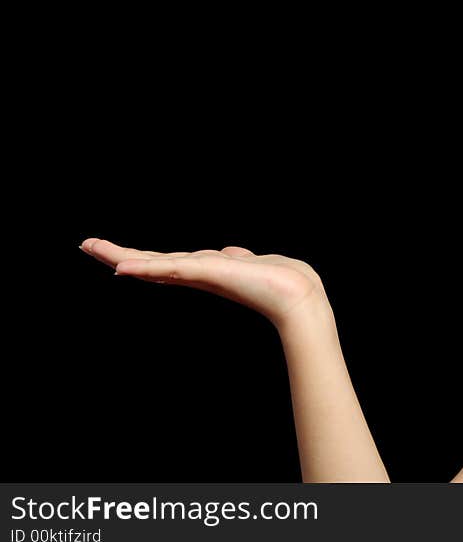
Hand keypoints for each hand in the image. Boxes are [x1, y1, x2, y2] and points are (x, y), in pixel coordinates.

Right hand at [80, 238, 331, 328]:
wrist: (296, 295)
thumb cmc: (279, 282)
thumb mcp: (250, 263)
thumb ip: (235, 259)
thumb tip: (229, 253)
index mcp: (205, 271)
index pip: (165, 262)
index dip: (139, 259)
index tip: (114, 255)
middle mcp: (198, 274)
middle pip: (151, 262)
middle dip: (118, 255)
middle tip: (87, 245)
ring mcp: (200, 275)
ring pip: (154, 263)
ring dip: (122, 256)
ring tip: (94, 248)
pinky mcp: (207, 273)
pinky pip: (170, 268)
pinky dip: (147, 267)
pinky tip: (124, 267)